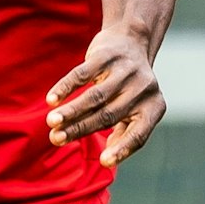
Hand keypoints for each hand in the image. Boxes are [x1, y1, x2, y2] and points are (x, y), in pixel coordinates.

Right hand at [45, 29, 164, 167]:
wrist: (131, 41)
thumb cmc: (129, 86)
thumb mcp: (135, 109)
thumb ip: (125, 133)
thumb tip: (109, 159)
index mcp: (153, 108)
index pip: (139, 134)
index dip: (122, 149)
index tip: (104, 162)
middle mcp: (143, 89)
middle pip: (107, 115)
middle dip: (79, 129)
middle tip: (55, 139)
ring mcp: (125, 71)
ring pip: (94, 96)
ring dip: (70, 112)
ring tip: (51, 123)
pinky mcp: (106, 55)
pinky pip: (82, 74)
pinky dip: (65, 87)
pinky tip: (51, 100)